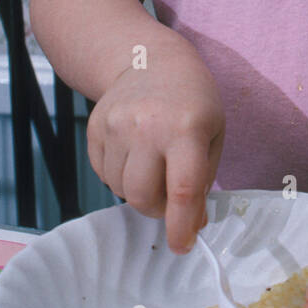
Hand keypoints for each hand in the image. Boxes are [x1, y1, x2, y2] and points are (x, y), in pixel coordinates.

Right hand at [86, 41, 224, 253]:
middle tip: (171, 196)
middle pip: (143, 197)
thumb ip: (203, 182)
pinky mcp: (94, 128)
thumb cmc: (192, 102)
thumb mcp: (212, 135)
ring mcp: (115, 126)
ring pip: (121, 189)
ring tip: (154, 164)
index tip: (182, 247)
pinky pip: (103, 175)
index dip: (181, 226)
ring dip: (139, 190)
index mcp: (186, 129)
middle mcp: (147, 127)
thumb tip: (191, 225)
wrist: (150, 61)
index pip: (182, 190)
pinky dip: (121, 176)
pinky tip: (135, 153)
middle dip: (159, 209)